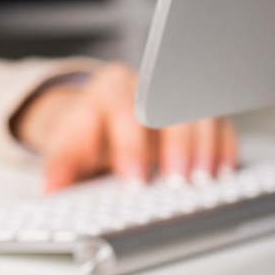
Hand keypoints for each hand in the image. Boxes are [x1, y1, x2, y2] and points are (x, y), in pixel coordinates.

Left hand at [11, 61, 237, 191]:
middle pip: (168, 107)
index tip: (135, 180)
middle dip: (175, 146)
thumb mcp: (68, 146)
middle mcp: (146, 85)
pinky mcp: (199, 107)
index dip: (131, 148)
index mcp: (109, 89)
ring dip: (203, 148)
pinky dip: (224, 146)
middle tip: (176, 181)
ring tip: (202, 180)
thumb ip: (60, 166)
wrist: (100, 116)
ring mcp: (176, 93)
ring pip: (199, 112)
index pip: (125, 112)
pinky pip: (220, 121)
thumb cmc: (89, 132)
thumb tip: (50, 189)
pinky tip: (222, 170)